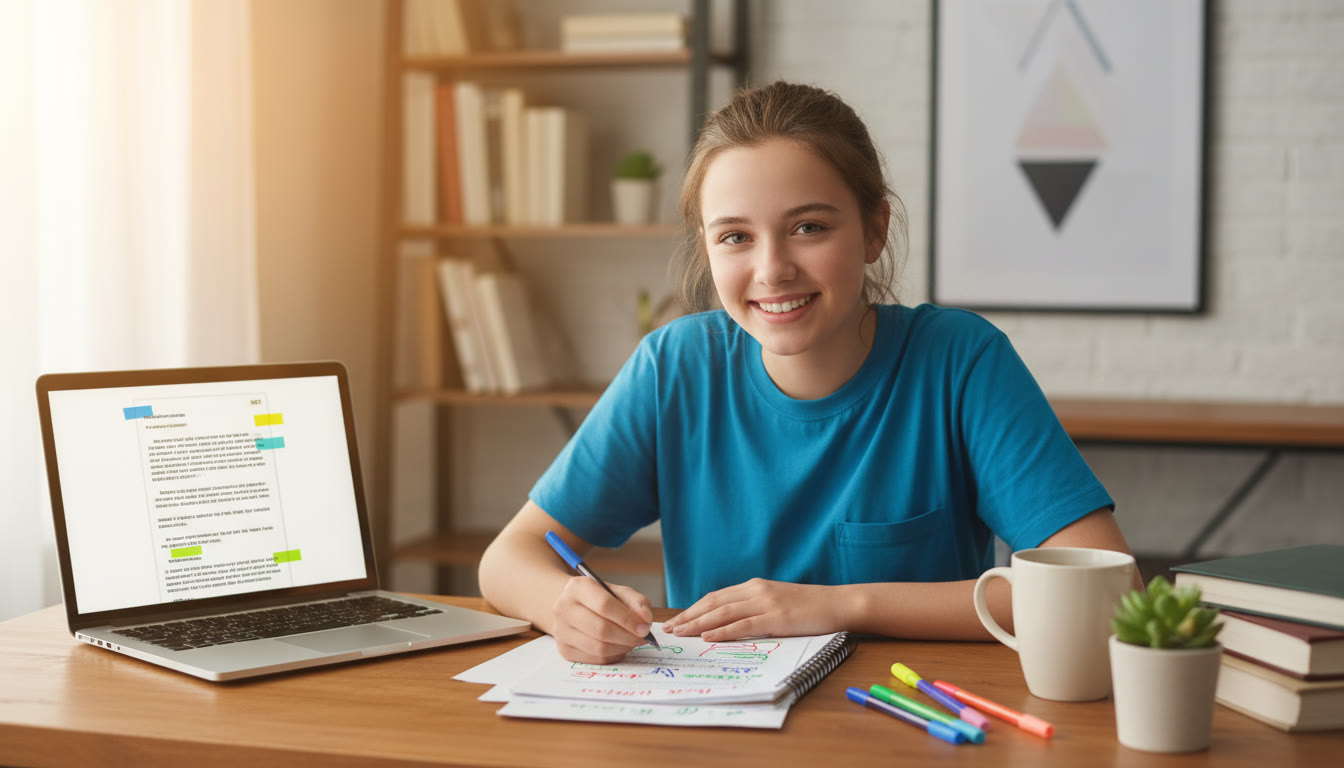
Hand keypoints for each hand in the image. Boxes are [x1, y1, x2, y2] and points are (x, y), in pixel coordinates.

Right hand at [550, 576, 653, 663]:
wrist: (571, 607)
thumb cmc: (598, 598)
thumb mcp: (617, 591)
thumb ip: (636, 601)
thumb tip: (646, 619)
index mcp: (577, 587)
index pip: (605, 605)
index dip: (628, 619)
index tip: (645, 627)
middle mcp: (563, 608)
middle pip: (601, 629)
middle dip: (628, 636)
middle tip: (642, 637)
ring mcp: (561, 631)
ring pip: (599, 648)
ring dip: (622, 647)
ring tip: (632, 641)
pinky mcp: (564, 650)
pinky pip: (595, 659)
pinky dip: (613, 655)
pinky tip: (619, 647)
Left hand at [661, 578, 849, 641]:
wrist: (838, 603)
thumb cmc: (809, 607)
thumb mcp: (776, 602)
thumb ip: (753, 608)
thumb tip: (728, 624)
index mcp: (753, 586)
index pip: (714, 597)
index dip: (693, 609)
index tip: (676, 620)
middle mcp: (756, 590)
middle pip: (713, 603)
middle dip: (688, 617)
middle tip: (669, 629)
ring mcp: (766, 602)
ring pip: (723, 613)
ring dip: (699, 624)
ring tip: (681, 634)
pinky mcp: (777, 617)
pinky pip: (744, 625)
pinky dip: (724, 631)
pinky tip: (709, 637)